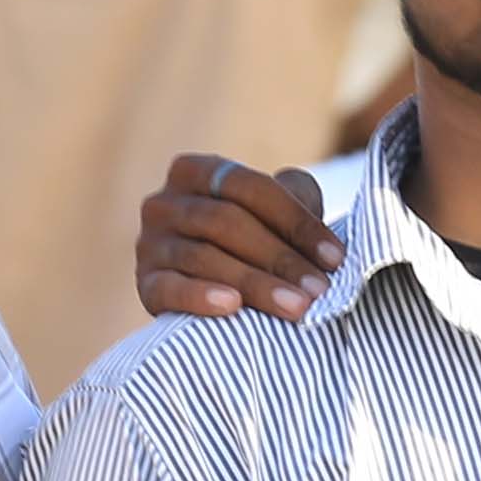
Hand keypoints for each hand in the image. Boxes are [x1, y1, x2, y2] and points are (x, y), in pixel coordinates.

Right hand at [138, 152, 345, 320]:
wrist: (211, 289)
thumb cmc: (255, 242)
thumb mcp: (274, 213)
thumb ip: (296, 198)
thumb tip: (310, 201)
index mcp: (196, 172)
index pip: (249, 187)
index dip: (296, 221)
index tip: (336, 258)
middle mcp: (164, 203)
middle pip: (226, 222)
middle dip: (280, 258)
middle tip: (320, 290)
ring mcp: (149, 244)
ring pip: (204, 257)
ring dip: (256, 284)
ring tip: (297, 308)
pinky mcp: (144, 284)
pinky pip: (170, 288)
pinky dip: (201, 296)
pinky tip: (232, 307)